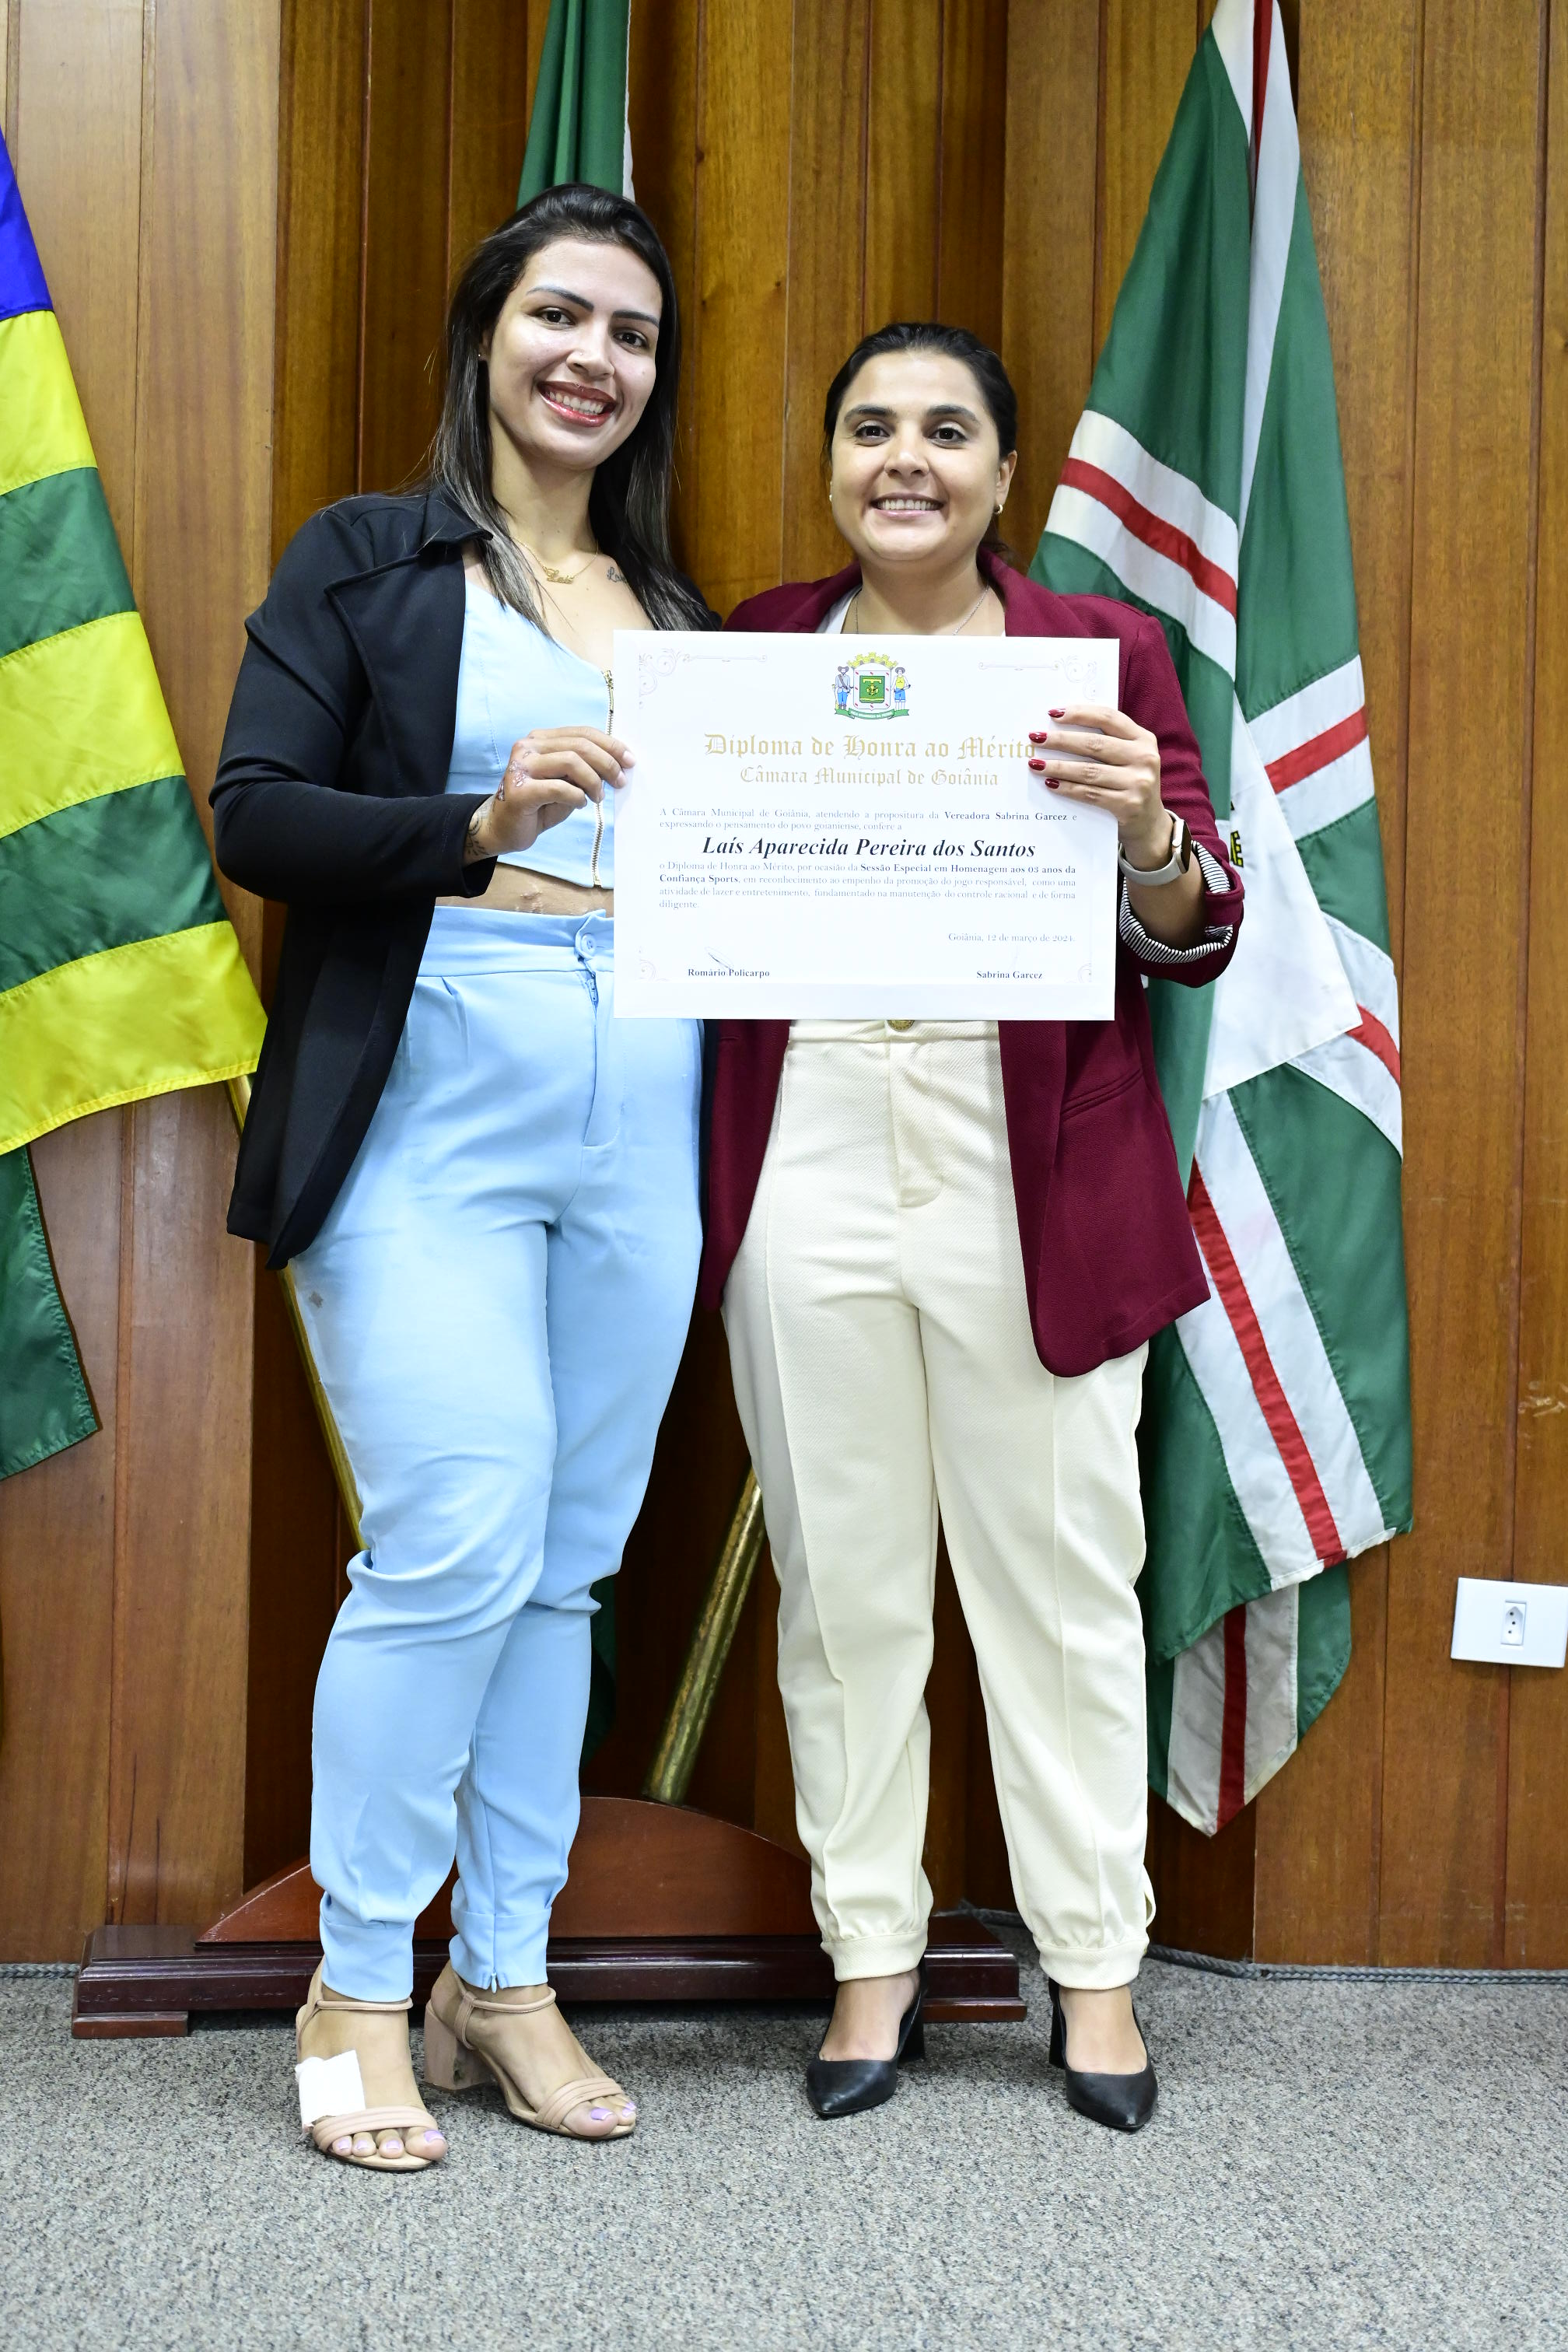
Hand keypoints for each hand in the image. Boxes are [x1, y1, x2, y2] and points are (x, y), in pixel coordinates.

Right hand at [465, 727, 632, 861]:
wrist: (504, 829)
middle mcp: (527, 747)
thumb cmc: (538, 806)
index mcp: (539, 740)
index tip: (629, 761)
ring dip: (593, 781)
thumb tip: (617, 764)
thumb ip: (584, 769)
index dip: (610, 745)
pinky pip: (559, 788)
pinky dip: (577, 797)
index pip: (581, 733)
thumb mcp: (566, 783)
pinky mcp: (519, 791)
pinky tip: (580, 804)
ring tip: (598, 797)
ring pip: (571, 761)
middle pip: (579, 745)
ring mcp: (521, 767)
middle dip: (607, 763)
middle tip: (619, 781)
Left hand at [1027, 705, 1170, 867]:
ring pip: (1089, 770)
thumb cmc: (1130, 783)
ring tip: (1036, 763)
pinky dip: (1067, 788)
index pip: (1108, 718)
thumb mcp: (1129, 757)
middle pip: (1094, 744)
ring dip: (1058, 767)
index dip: (1079, 714)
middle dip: (1061, 740)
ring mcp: (1138, 782)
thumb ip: (1107, 741)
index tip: (1053, 714)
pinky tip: (1050, 784)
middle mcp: (1144, 758)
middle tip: (1036, 738)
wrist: (1149, 823)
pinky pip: (1089, 794)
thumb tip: (1061, 728)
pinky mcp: (1128, 805)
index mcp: (1143, 739)